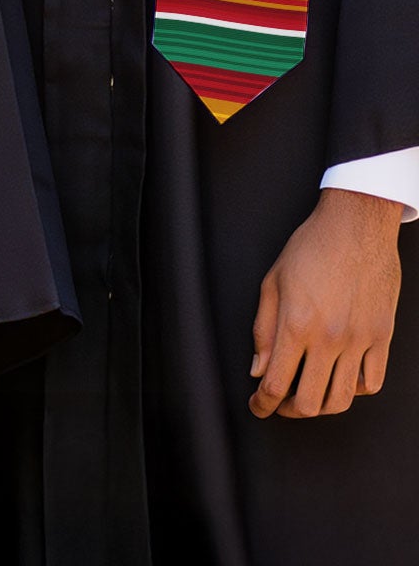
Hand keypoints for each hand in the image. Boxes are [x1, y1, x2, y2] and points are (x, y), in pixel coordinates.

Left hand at [250, 186, 401, 418]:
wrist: (356, 227)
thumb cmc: (310, 248)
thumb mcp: (272, 282)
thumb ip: (263, 330)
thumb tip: (258, 369)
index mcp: (296, 324)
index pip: (276, 383)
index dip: (262, 404)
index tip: (257, 407)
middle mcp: (329, 339)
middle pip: (310, 402)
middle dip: (288, 411)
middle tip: (278, 405)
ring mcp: (360, 341)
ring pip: (343, 399)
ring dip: (321, 407)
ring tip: (306, 398)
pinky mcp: (382, 338)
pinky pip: (372, 382)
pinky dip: (354, 390)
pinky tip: (339, 380)